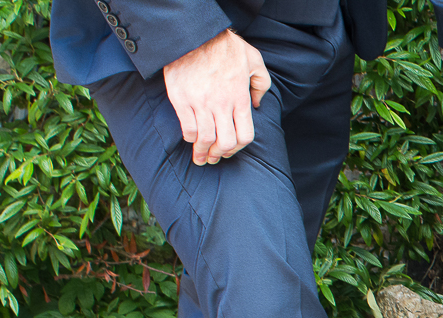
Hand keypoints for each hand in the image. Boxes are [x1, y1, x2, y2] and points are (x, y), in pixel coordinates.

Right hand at [162, 30, 270, 165]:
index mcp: (240, 98)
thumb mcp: (254, 60)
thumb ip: (261, 84)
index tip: (230, 152)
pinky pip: (187, 127)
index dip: (238, 149)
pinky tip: (190, 138)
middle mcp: (222, 105)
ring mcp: (201, 103)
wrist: (193, 34)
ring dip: (203, 152)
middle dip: (220, 155)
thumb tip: (257, 104)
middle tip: (214, 159)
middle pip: (225, 142)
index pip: (245, 136)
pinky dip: (189, 137)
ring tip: (200, 157)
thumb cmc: (225, 46)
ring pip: (205, 139)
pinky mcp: (182, 99)